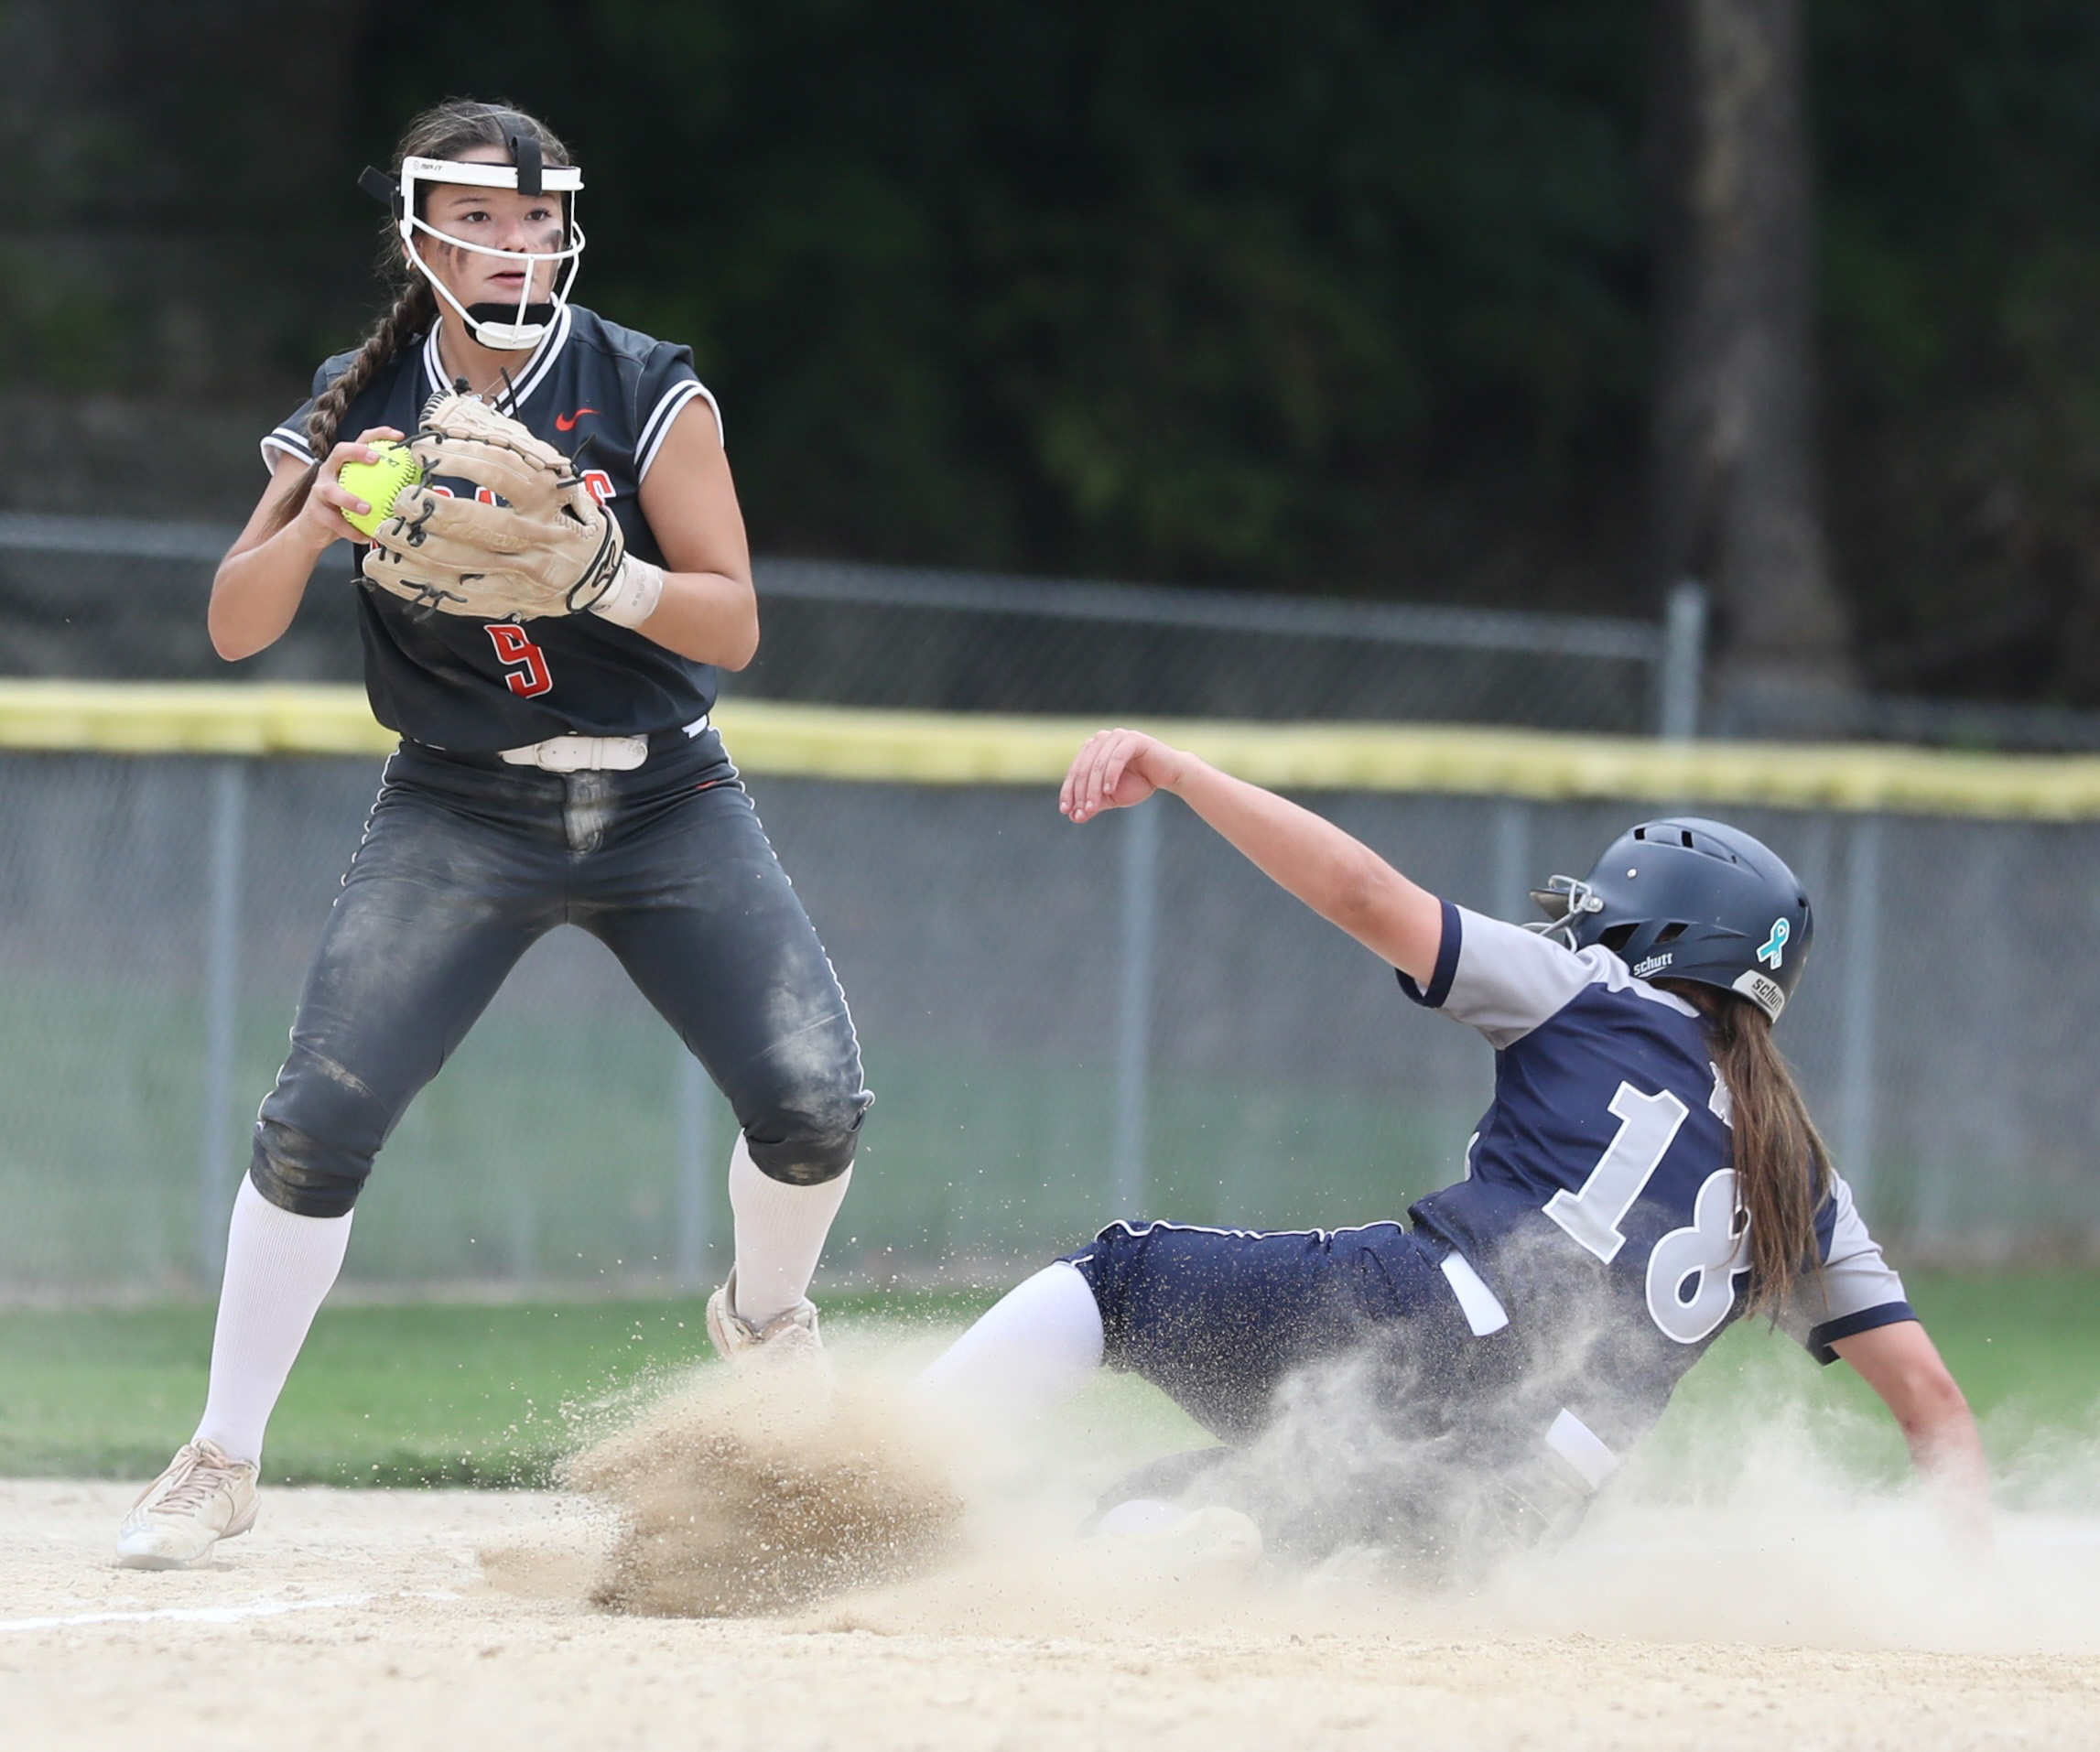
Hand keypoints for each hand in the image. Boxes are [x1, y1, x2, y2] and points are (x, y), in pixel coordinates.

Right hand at [295, 427, 404, 549]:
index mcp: (345, 464)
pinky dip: (351, 531)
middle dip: (357, 451)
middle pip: (339, 452)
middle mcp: (329, 471)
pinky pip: (335, 522)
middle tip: (376, 459)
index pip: (361, 440)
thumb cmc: (346, 508)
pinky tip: (366, 536)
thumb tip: (418, 488)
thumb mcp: (365, 493)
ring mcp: (319, 490)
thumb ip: (385, 488)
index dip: (378, 435)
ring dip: (350, 499)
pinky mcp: (315, 511)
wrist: (315, 528)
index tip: (399, 437)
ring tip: (368, 509)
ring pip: (331, 490)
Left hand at [1059, 728, 1185, 822]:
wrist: (1170, 775)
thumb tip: (1074, 817)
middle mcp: (1102, 739)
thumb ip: (1093, 803)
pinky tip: (1108, 791)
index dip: (1068, 791)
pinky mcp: (1134, 739)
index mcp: (1092, 749)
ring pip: (1098, 764)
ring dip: (1093, 788)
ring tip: (1093, 807)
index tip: (1066, 811)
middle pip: (1084, 768)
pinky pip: (1117, 758)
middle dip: (1081, 792)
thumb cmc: (1139, 784)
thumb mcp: (1112, 797)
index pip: (1075, 771)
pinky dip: (1110, 775)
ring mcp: (1117, 736)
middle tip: (1082, 812)